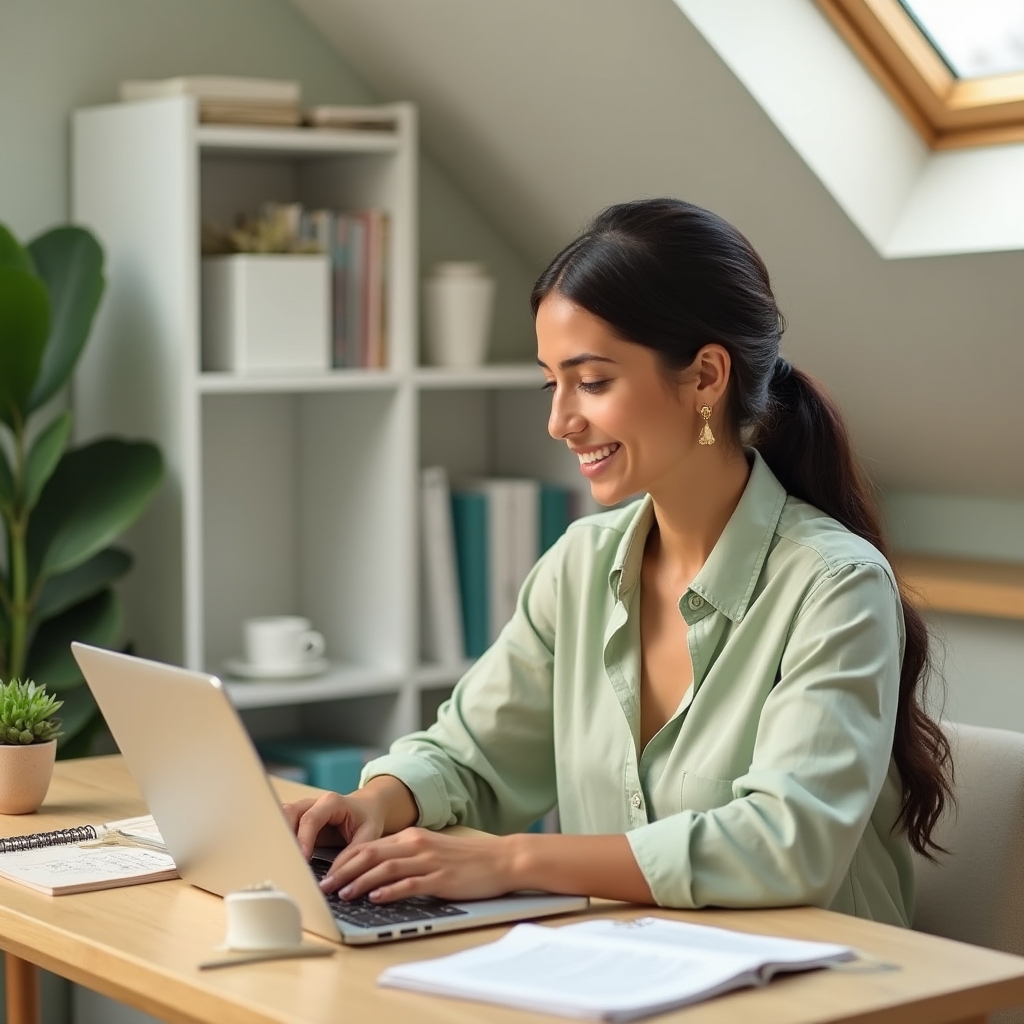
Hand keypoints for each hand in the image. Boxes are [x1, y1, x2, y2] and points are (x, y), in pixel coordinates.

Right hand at [283, 791, 385, 858]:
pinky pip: (283, 825)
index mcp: (332, 802)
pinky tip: (281, 856)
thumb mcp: (368, 835)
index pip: (311, 819)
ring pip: (281, 817)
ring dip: (279, 837)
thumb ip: (351, 854)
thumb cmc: (368, 818)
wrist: (367, 807)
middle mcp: (314, 802)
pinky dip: (280, 840)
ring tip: (280, 860)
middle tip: (285, 861)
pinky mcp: (298, 820)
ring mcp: (304, 810)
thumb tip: (332, 876)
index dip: (303, 838)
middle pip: (289, 813)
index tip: (302, 858)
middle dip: (284, 835)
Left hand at [319, 828, 515, 903]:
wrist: (501, 859)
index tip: (326, 873)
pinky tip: (375, 898)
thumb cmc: (466, 860)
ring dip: (360, 881)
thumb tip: (375, 874)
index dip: (344, 860)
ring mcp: (429, 861)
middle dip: (343, 870)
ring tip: (342, 894)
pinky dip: (389, 890)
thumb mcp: (432, 851)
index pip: (368, 846)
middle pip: (370, 854)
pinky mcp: (441, 878)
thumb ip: (406, 858)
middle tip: (324, 886)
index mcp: (412, 837)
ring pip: (385, 868)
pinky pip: (409, 884)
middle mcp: (416, 844)